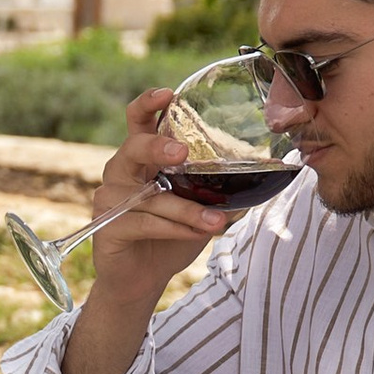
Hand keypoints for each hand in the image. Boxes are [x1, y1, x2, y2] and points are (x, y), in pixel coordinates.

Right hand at [84, 86, 238, 296]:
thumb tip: (267, 174)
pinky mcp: (106, 228)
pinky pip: (143, 223)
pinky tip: (197, 233)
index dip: (148, 103)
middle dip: (157, 147)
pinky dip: (174, 229)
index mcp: (141, 158)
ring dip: (184, 208)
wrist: (142, 280)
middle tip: (181, 153)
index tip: (168, 93)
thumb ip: (217, 188)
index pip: (138, 120)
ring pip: (148, 196)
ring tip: (215, 221)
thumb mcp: (198, 206)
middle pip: (132, 148)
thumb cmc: (170, 236)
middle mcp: (121, 173)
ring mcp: (109, 200)